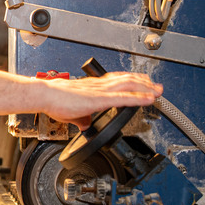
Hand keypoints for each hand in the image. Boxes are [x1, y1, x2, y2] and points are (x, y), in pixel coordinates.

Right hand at [42, 72, 162, 129]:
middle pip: (127, 80)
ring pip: (129, 85)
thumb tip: (85, 124)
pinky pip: (124, 98)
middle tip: (157, 87)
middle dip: (144, 83)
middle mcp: (100, 85)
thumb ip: (81, 117)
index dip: (132, 80)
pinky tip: (149, 99)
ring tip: (158, 92)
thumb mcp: (71, 112)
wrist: (46, 95)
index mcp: (93, 86)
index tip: (142, 82)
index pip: (117, 80)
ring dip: (146, 88)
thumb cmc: (54, 100)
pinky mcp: (100, 99)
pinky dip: (139, 98)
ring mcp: (101, 91)